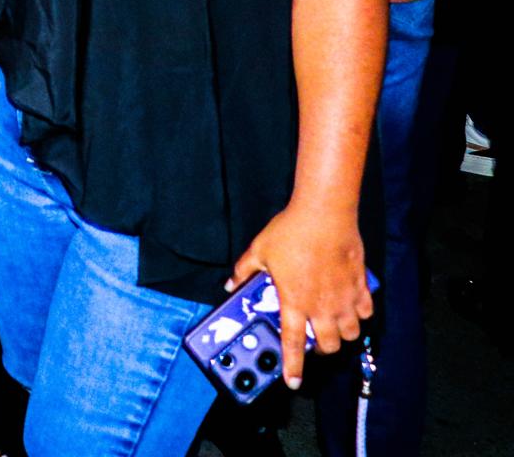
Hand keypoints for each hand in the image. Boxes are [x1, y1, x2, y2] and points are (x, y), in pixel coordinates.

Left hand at [229, 203, 372, 388]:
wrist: (324, 214)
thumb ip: (244, 271)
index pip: (292, 344)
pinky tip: (351, 308)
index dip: (293, 366)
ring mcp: (344, 299)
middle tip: (314, 341)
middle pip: (328, 345)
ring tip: (333, 326)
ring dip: (342, 335)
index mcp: (295, 302)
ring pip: (351, 334)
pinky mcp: (361, 287)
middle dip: (321, 350)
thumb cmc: (291, 232)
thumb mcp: (259, 251)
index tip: (294, 382)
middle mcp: (322, 307)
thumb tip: (231, 283)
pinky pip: (366, 312)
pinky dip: (360, 315)